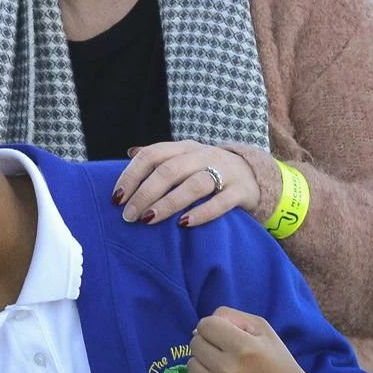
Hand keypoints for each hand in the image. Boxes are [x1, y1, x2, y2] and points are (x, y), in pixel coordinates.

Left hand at [114, 140, 266, 226]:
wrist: (255, 175)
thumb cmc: (208, 170)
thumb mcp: (185, 158)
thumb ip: (160, 158)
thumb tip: (129, 153)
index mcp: (185, 147)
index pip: (152, 154)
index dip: (132, 175)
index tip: (116, 197)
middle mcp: (203, 156)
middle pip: (170, 171)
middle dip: (145, 193)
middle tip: (129, 216)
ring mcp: (225, 172)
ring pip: (194, 185)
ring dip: (168, 203)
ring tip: (149, 220)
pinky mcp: (241, 191)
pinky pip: (221, 202)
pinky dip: (202, 213)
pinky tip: (184, 224)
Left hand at [188, 307, 319, 372]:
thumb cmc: (277, 363)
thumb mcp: (263, 330)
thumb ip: (230, 317)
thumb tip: (199, 328)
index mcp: (245, 348)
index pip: (205, 325)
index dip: (215, 327)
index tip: (227, 336)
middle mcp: (228, 370)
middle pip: (195, 344)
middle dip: (209, 344)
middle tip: (228, 354)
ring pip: (191, 365)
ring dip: (204, 364)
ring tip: (225, 370)